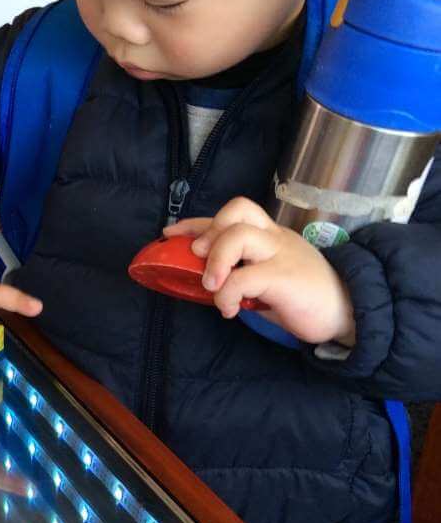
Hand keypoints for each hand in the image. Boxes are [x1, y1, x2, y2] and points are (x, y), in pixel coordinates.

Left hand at [165, 197, 355, 345]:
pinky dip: (228, 294)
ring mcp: (282, 254)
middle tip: (199, 260)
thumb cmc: (305, 298)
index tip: (171, 233)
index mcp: (270, 235)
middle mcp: (275, 237)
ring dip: (215, 259)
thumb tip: (206, 282)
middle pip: (238, 209)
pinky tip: (230, 309)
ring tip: (211, 285)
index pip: (231, 215)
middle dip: (208, 231)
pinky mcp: (287, 277)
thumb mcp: (268, 282)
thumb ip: (242, 275)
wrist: (350, 313)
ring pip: (240, 234)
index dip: (197, 222)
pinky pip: (246, 277)